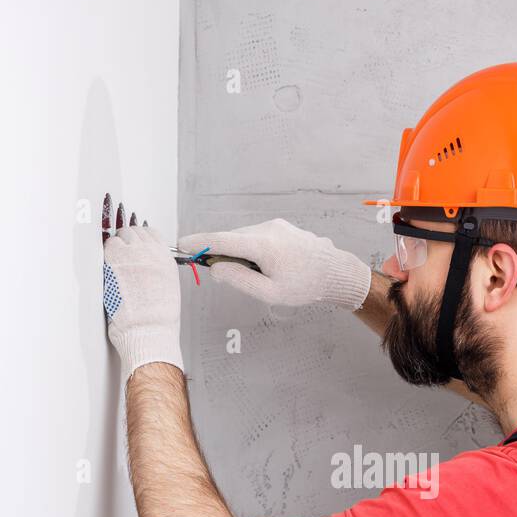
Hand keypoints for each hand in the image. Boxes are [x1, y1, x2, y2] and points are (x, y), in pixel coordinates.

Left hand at [103, 225, 183, 387]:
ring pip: (120, 236)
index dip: (140, 239)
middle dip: (126, 240)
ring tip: (114, 262)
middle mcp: (151, 254)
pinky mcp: (115, 262)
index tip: (135, 246)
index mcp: (165, 260)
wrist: (149, 330)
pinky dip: (106, 254)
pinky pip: (108, 247)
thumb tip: (145, 264)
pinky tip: (108, 268)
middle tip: (121, 253)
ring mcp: (133, 255)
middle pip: (134, 231)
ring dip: (115, 246)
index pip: (152, 234)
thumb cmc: (157, 319)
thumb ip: (157, 269)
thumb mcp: (167, 287)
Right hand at [177, 217, 370, 309]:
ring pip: (244, 237)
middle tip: (218, 273)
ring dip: (238, 253)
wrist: (336, 273)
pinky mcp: (281, 227)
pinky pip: (256, 236)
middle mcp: (267, 228)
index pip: (222, 240)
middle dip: (220, 253)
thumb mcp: (269, 292)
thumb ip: (240, 279)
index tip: (181, 245)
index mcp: (263, 244)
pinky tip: (264, 266)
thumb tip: (216, 268)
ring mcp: (275, 225)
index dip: (199, 243)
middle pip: (232, 238)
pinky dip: (250, 249)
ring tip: (256, 275)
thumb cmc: (305, 286)